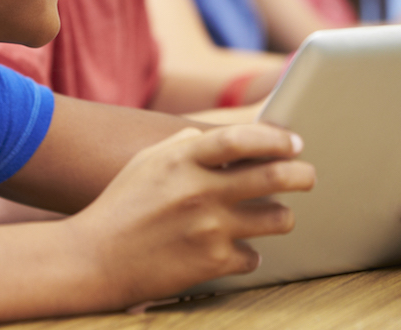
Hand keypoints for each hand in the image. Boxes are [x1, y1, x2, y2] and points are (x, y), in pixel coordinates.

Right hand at [67, 123, 314, 306]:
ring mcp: (208, 228)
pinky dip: (251, 254)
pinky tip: (240, 251)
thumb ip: (187, 144)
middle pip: (273, 177)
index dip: (276, 139)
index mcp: (183, 159)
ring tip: (277, 216)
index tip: (294, 143)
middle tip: (308, 176)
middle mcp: (200, 191)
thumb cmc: (122, 205)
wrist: (92, 260)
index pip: (243, 139)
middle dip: (301, 175)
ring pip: (276, 219)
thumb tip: (231, 139)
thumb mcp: (149, 161)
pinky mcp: (210, 262)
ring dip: (282, 217)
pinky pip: (253, 256)